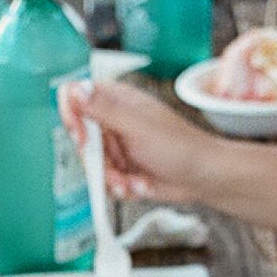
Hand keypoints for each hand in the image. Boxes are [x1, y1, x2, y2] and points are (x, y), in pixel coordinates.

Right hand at [62, 79, 225, 203]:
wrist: (204, 178)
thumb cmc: (181, 147)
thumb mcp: (138, 127)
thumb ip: (103, 109)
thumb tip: (75, 88)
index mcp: (117, 100)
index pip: (75, 96)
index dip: (72, 117)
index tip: (82, 138)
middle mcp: (114, 120)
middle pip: (80, 137)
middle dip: (96, 160)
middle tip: (114, 168)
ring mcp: (118, 145)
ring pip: (92, 164)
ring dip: (111, 179)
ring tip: (134, 182)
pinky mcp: (122, 168)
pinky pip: (105, 180)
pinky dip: (121, 188)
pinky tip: (140, 185)